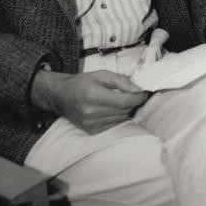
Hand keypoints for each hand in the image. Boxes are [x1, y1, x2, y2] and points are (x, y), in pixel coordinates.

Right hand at [32, 70, 148, 134]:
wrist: (61, 96)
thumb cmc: (82, 83)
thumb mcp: (101, 74)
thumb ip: (121, 80)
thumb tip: (139, 88)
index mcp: (93, 95)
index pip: (125, 101)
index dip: (139, 96)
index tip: (144, 91)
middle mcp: (91, 112)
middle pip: (125, 109)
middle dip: (133, 101)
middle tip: (133, 92)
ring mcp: (91, 124)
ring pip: (122, 117)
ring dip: (126, 108)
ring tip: (118, 98)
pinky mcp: (92, 131)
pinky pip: (114, 123)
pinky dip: (117, 115)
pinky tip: (109, 108)